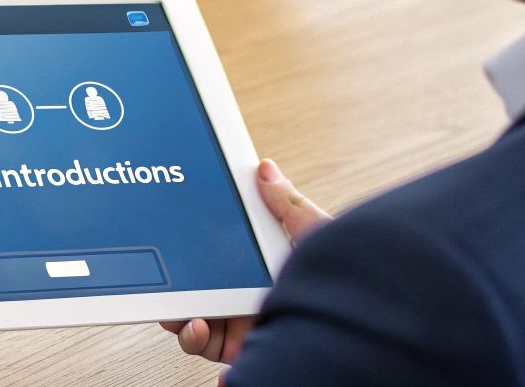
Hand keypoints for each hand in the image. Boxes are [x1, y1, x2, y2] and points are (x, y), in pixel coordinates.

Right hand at [159, 159, 329, 368]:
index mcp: (267, 266)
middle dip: (178, 285)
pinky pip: (209, 348)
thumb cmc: (347, 282)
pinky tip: (198, 330)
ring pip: (198, 319)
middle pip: (203, 288)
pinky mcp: (246, 352)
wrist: (358, 327)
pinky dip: (195, 340)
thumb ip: (288, 206)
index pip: (223, 254)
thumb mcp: (315, 237)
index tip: (179, 240)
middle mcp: (253, 297)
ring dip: (181, 315)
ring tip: (181, 311)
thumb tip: (265, 171)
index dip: (197, 249)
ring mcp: (247, 326)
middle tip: (166, 279)